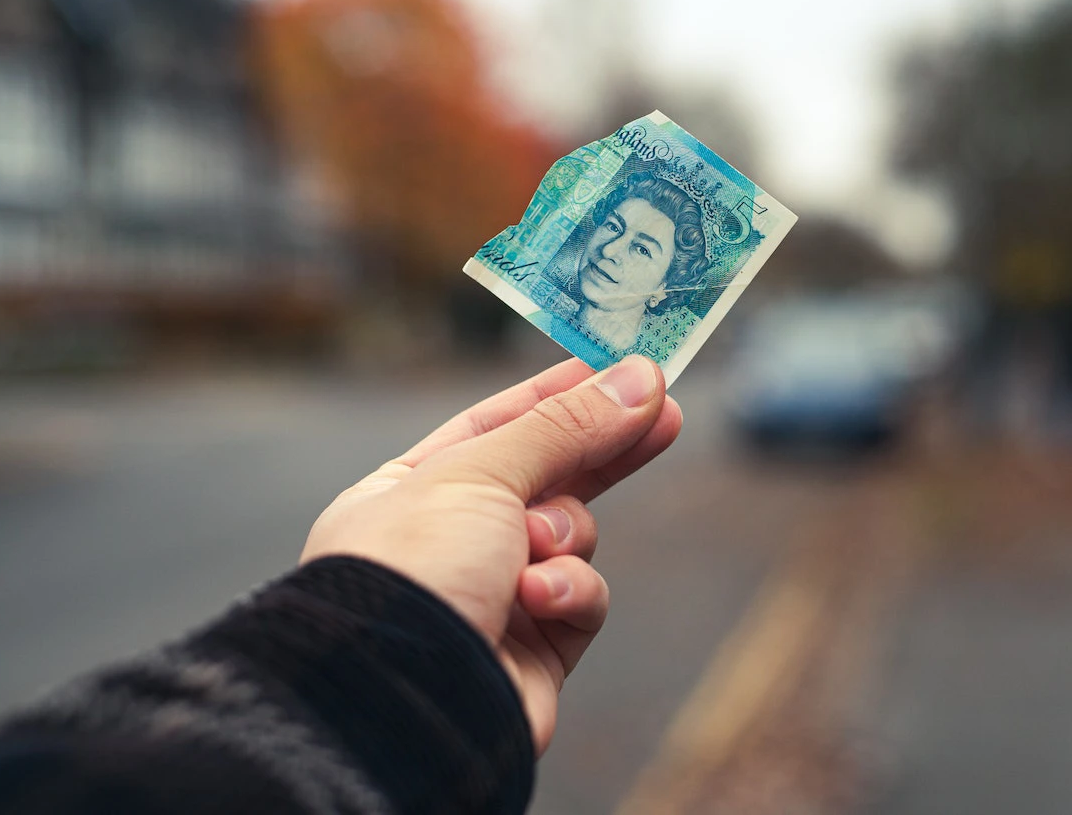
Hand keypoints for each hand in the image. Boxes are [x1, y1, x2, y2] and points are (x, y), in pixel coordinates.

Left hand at [300, 356, 681, 752]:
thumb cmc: (413, 571)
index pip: (496, 424)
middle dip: (605, 447)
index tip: (616, 368)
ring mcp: (494, 595)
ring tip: (534, 551)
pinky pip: (580, 600)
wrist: (405, 702)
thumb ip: (564, 426)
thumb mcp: (481, 472)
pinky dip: (569, 594)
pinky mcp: (535, 649)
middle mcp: (453, 541)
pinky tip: (539, 598)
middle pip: (549, 476)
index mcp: (413, 490)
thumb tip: (640, 377)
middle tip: (666, 410)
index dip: (558, 394)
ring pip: (573, 537)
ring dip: (564, 536)